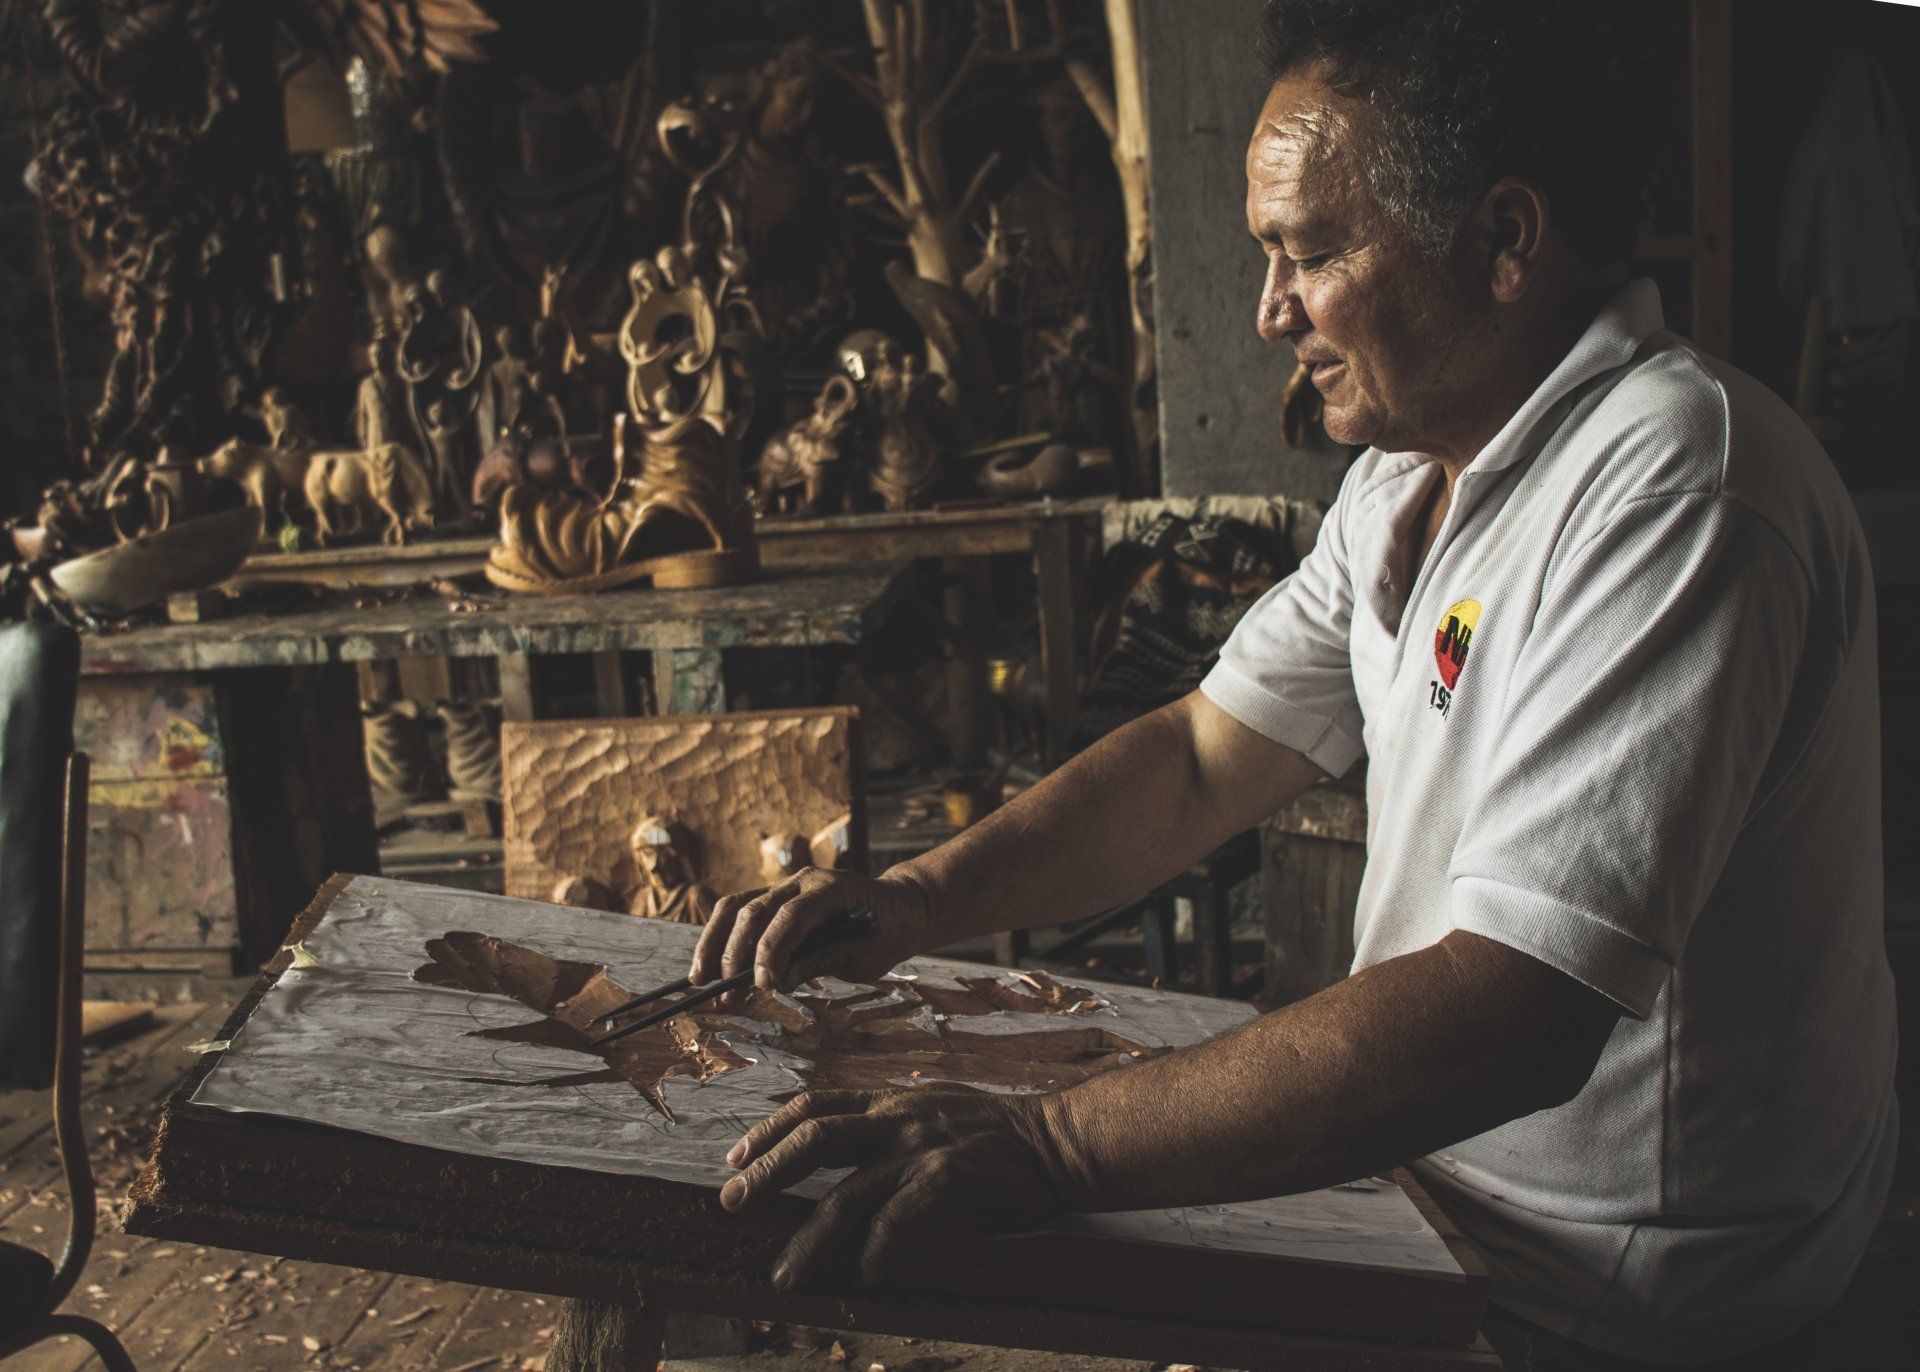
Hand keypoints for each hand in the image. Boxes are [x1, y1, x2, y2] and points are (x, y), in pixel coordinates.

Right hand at [689, 867, 932, 999]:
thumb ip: (823, 961)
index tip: (763, 987)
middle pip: (755, 910)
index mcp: (832, 888)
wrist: (901, 907)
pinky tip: (709, 965)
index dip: (772, 951)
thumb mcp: (865, 955)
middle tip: (727, 996)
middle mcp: (803, 881)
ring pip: (737, 907)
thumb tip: (779, 981)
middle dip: (735, 954)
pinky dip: (722, 937)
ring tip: (700, 980)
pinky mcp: (776, 899)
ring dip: (715, 943)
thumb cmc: (887, 932)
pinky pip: (741, 912)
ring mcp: (787, 886)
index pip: (791, 916)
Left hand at [717, 1088, 1082, 1291]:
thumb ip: (889, 1131)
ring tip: (786, 1275)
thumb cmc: (995, 1136)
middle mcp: (897, 1120)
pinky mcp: (950, 1178)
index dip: (768, 1130)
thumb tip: (844, 1161)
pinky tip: (865, 1278)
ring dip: (809, 1239)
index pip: (814, 1105)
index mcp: (889, 1104)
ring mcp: (922, 1148)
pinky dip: (876, 1252)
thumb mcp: (933, 1113)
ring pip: (847, 1194)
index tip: (734, 1157)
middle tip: (729, 1204)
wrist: (1057, 1141)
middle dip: (765, 1172)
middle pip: (814, 1139)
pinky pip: (899, 1220)